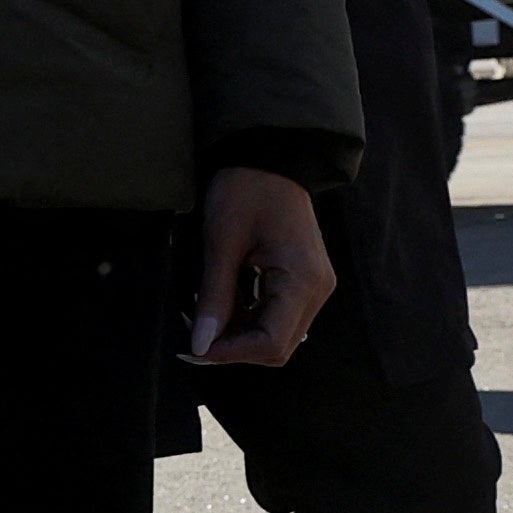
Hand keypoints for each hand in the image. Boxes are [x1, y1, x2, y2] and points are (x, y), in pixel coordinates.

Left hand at [188, 167, 338, 370]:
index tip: (195, 346)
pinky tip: (223, 305)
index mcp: (303, 280)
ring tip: (206, 316)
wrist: (269, 159)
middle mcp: (317, 290)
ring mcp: (313, 287)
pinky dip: (247, 320)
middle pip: (277, 347)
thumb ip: (214, 296)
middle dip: (234, 347)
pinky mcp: (303, 282)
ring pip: (276, 335)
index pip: (272, 344)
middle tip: (195, 333)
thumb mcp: (222, 243)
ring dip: (239, 335)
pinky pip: (276, 316)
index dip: (231, 352)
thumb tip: (200, 344)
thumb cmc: (246, 191)